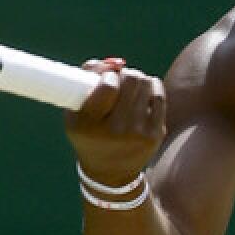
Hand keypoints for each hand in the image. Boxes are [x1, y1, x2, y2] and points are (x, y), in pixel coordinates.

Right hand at [64, 57, 166, 186]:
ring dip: (139, 79)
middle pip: (131, 80)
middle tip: (121, 79)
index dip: (109, 75)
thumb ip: (85, 80)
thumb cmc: (89, 134)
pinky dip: (152, 88)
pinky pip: (159, 96)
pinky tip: (144, 92)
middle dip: (125, 73)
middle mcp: (115, 131)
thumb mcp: (74, 113)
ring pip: (146, 84)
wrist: (110, 172)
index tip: (107, 79)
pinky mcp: (156, 134)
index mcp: (89, 125)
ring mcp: (138, 133)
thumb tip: (113, 62)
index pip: (108, 86)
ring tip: (131, 86)